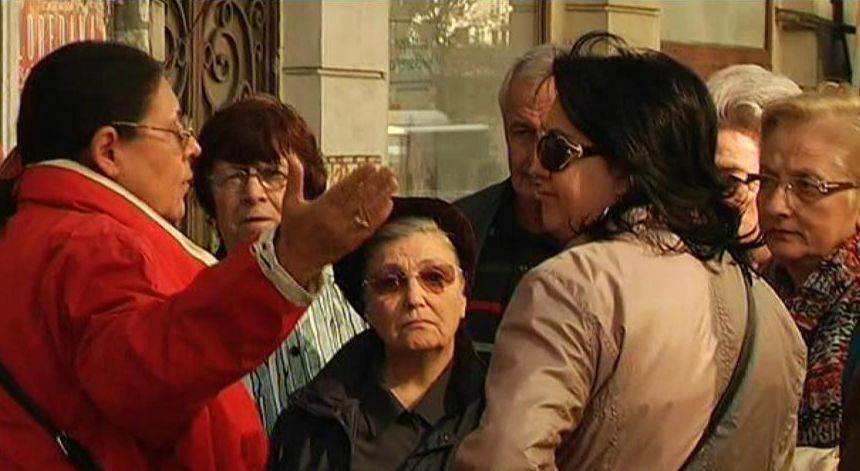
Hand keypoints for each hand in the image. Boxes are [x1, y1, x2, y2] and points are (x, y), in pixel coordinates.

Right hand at [276, 153, 397, 285]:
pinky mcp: (352, 243)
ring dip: (382, 196)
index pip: (343, 190)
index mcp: (320, 209)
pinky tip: (389, 203)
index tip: (371, 166)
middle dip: (376, 183)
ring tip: (393, 182)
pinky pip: (369, 228)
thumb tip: (291, 156)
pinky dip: (380, 216)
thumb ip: (294, 179)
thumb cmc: (293, 230)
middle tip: (389, 170)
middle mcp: (335, 221)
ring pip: (367, 212)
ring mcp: (345, 233)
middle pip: (360, 199)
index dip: (359, 177)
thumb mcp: (290, 203)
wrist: (295, 261)